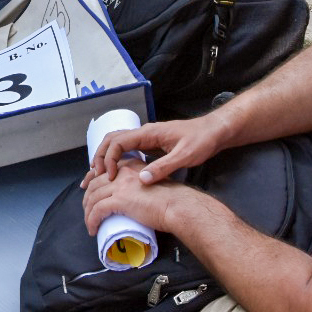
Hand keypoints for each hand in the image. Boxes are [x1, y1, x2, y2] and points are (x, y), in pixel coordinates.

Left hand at [82, 157, 194, 235]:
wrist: (178, 206)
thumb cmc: (172, 199)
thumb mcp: (153, 183)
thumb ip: (141, 184)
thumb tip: (135, 197)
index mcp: (131, 166)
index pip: (104, 170)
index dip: (92, 180)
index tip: (87, 190)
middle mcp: (123, 172)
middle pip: (95, 183)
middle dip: (87, 197)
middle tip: (86, 209)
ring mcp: (120, 185)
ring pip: (93, 198)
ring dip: (88, 212)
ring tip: (90, 223)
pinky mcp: (120, 200)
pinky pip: (97, 211)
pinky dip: (92, 221)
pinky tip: (93, 229)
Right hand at [84, 114, 228, 186]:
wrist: (215, 131)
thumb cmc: (202, 141)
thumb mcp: (185, 156)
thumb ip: (163, 167)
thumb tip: (141, 180)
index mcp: (148, 133)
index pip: (118, 142)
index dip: (109, 159)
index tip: (110, 177)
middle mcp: (144, 132)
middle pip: (112, 139)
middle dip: (101, 156)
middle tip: (96, 176)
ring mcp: (146, 137)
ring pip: (117, 142)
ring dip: (106, 156)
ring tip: (100, 174)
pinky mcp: (151, 144)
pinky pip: (127, 148)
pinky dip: (116, 157)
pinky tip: (117, 171)